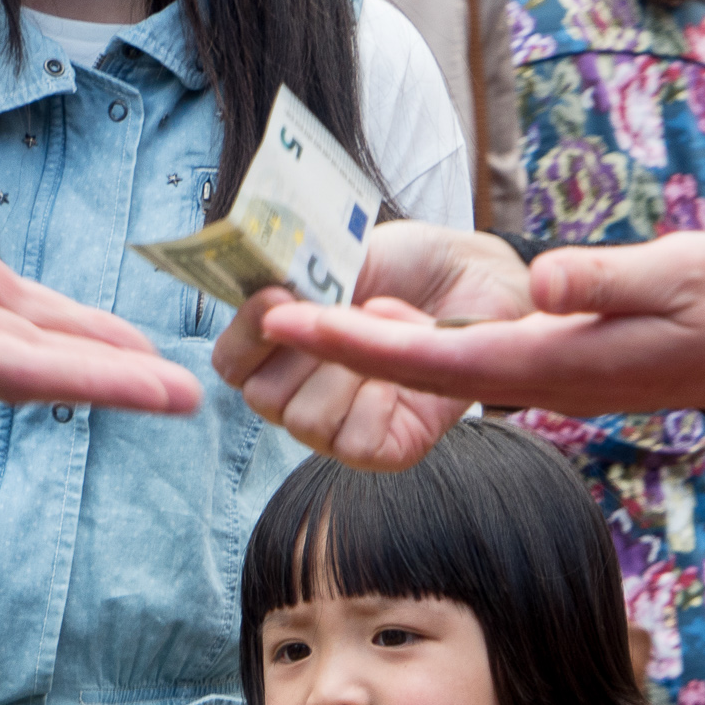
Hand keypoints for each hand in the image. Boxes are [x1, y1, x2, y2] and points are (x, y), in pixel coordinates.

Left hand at [0, 13, 200, 412]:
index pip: (25, 306)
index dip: (81, 323)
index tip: (134, 335)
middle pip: (46, 350)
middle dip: (112, 368)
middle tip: (176, 388)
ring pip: (44, 371)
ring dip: (115, 385)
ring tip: (178, 398)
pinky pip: (20, 370)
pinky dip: (83, 378)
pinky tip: (137, 385)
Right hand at [212, 223, 531, 467]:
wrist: (474, 276)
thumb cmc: (405, 265)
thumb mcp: (338, 253)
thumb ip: (290, 274)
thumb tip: (261, 295)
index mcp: (277, 352)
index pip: (230, 365)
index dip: (247, 333)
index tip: (279, 293)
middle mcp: (300, 397)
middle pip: (264, 400)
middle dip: (304, 347)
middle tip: (347, 310)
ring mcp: (340, 429)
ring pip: (306, 421)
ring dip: (346, 367)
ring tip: (381, 332)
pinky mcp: (386, 451)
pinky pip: (355, 443)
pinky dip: (379, 400)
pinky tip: (399, 369)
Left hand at [254, 231, 704, 435]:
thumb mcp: (678, 277)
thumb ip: (608, 281)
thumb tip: (545, 284)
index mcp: (549, 362)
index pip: (433, 360)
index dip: (359, 343)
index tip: (298, 320)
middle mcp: (528, 381)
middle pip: (411, 375)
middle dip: (336, 352)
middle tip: (270, 314)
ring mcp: (532, 379)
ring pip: (426, 375)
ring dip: (360, 351)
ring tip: (302, 312)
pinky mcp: (540, 365)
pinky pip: (454, 366)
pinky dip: (405, 346)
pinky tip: (376, 319)